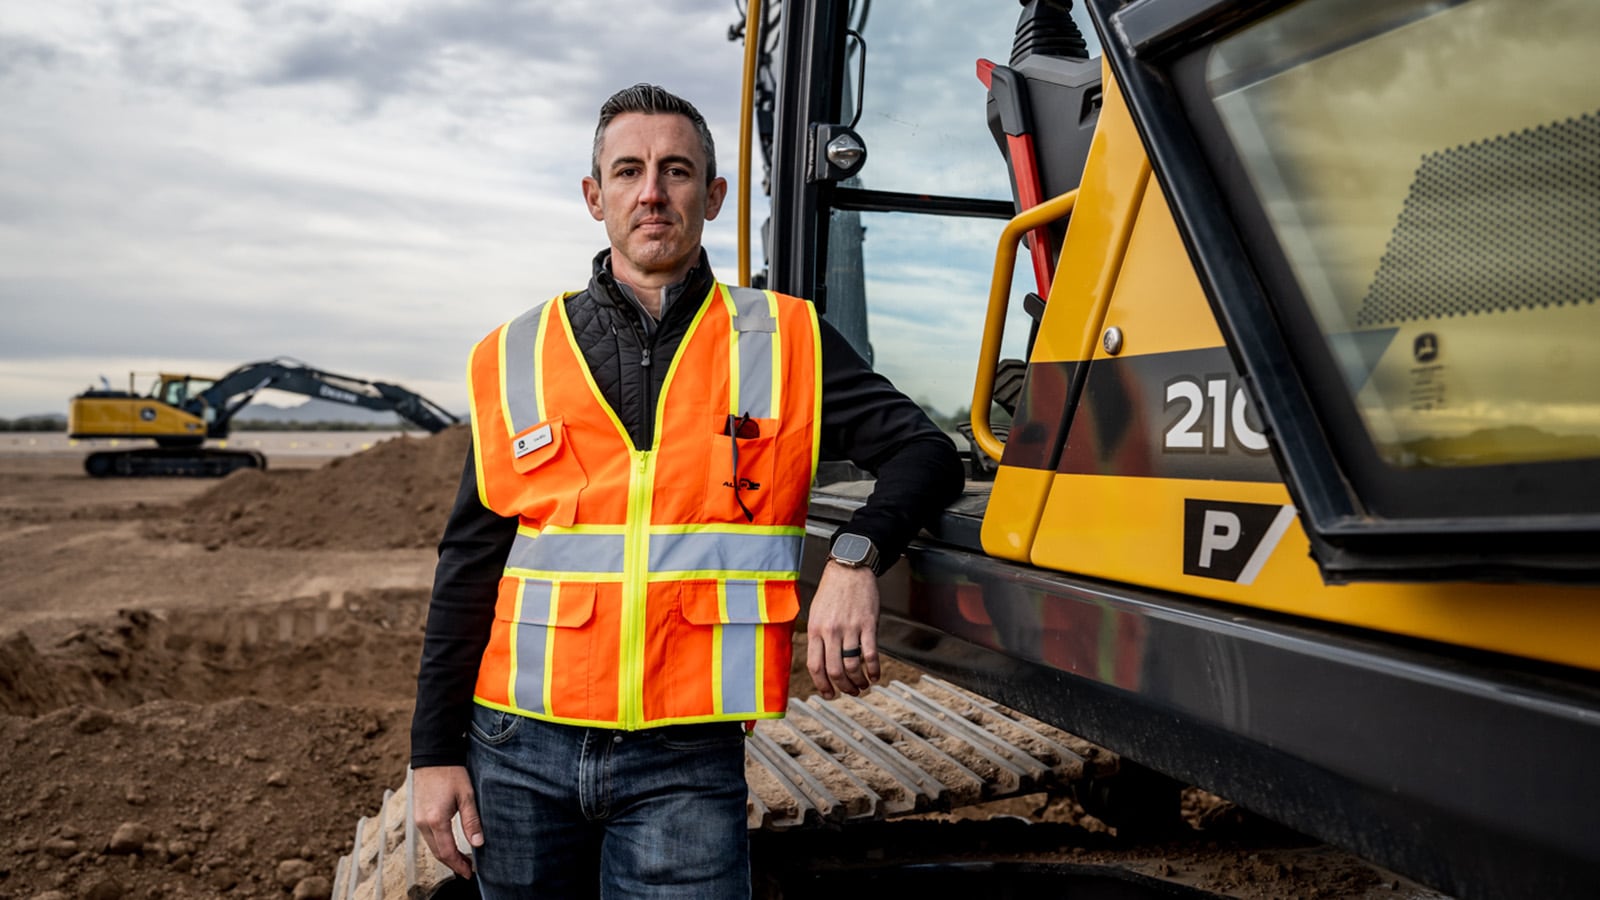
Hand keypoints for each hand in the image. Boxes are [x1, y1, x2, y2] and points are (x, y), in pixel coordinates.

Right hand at [412, 765, 482, 879]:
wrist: (433, 757)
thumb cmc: (451, 773)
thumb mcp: (466, 795)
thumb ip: (471, 821)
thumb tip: (478, 843)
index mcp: (436, 820)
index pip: (447, 852)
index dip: (458, 865)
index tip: (469, 873)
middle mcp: (423, 823)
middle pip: (437, 853)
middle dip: (453, 864)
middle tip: (468, 870)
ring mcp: (418, 819)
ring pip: (432, 846)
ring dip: (446, 855)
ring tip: (462, 860)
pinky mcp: (418, 814)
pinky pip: (428, 837)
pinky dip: (439, 845)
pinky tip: (450, 845)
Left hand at [806, 561, 880, 699]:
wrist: (849, 568)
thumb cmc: (832, 591)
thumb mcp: (816, 613)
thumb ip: (817, 636)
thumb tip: (820, 662)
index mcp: (815, 630)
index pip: (815, 666)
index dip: (822, 685)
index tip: (830, 694)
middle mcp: (831, 631)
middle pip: (835, 670)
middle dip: (843, 687)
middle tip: (850, 692)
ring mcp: (849, 628)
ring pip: (853, 665)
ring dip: (859, 681)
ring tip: (864, 685)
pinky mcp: (867, 624)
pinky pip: (871, 654)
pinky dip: (874, 669)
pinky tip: (875, 675)